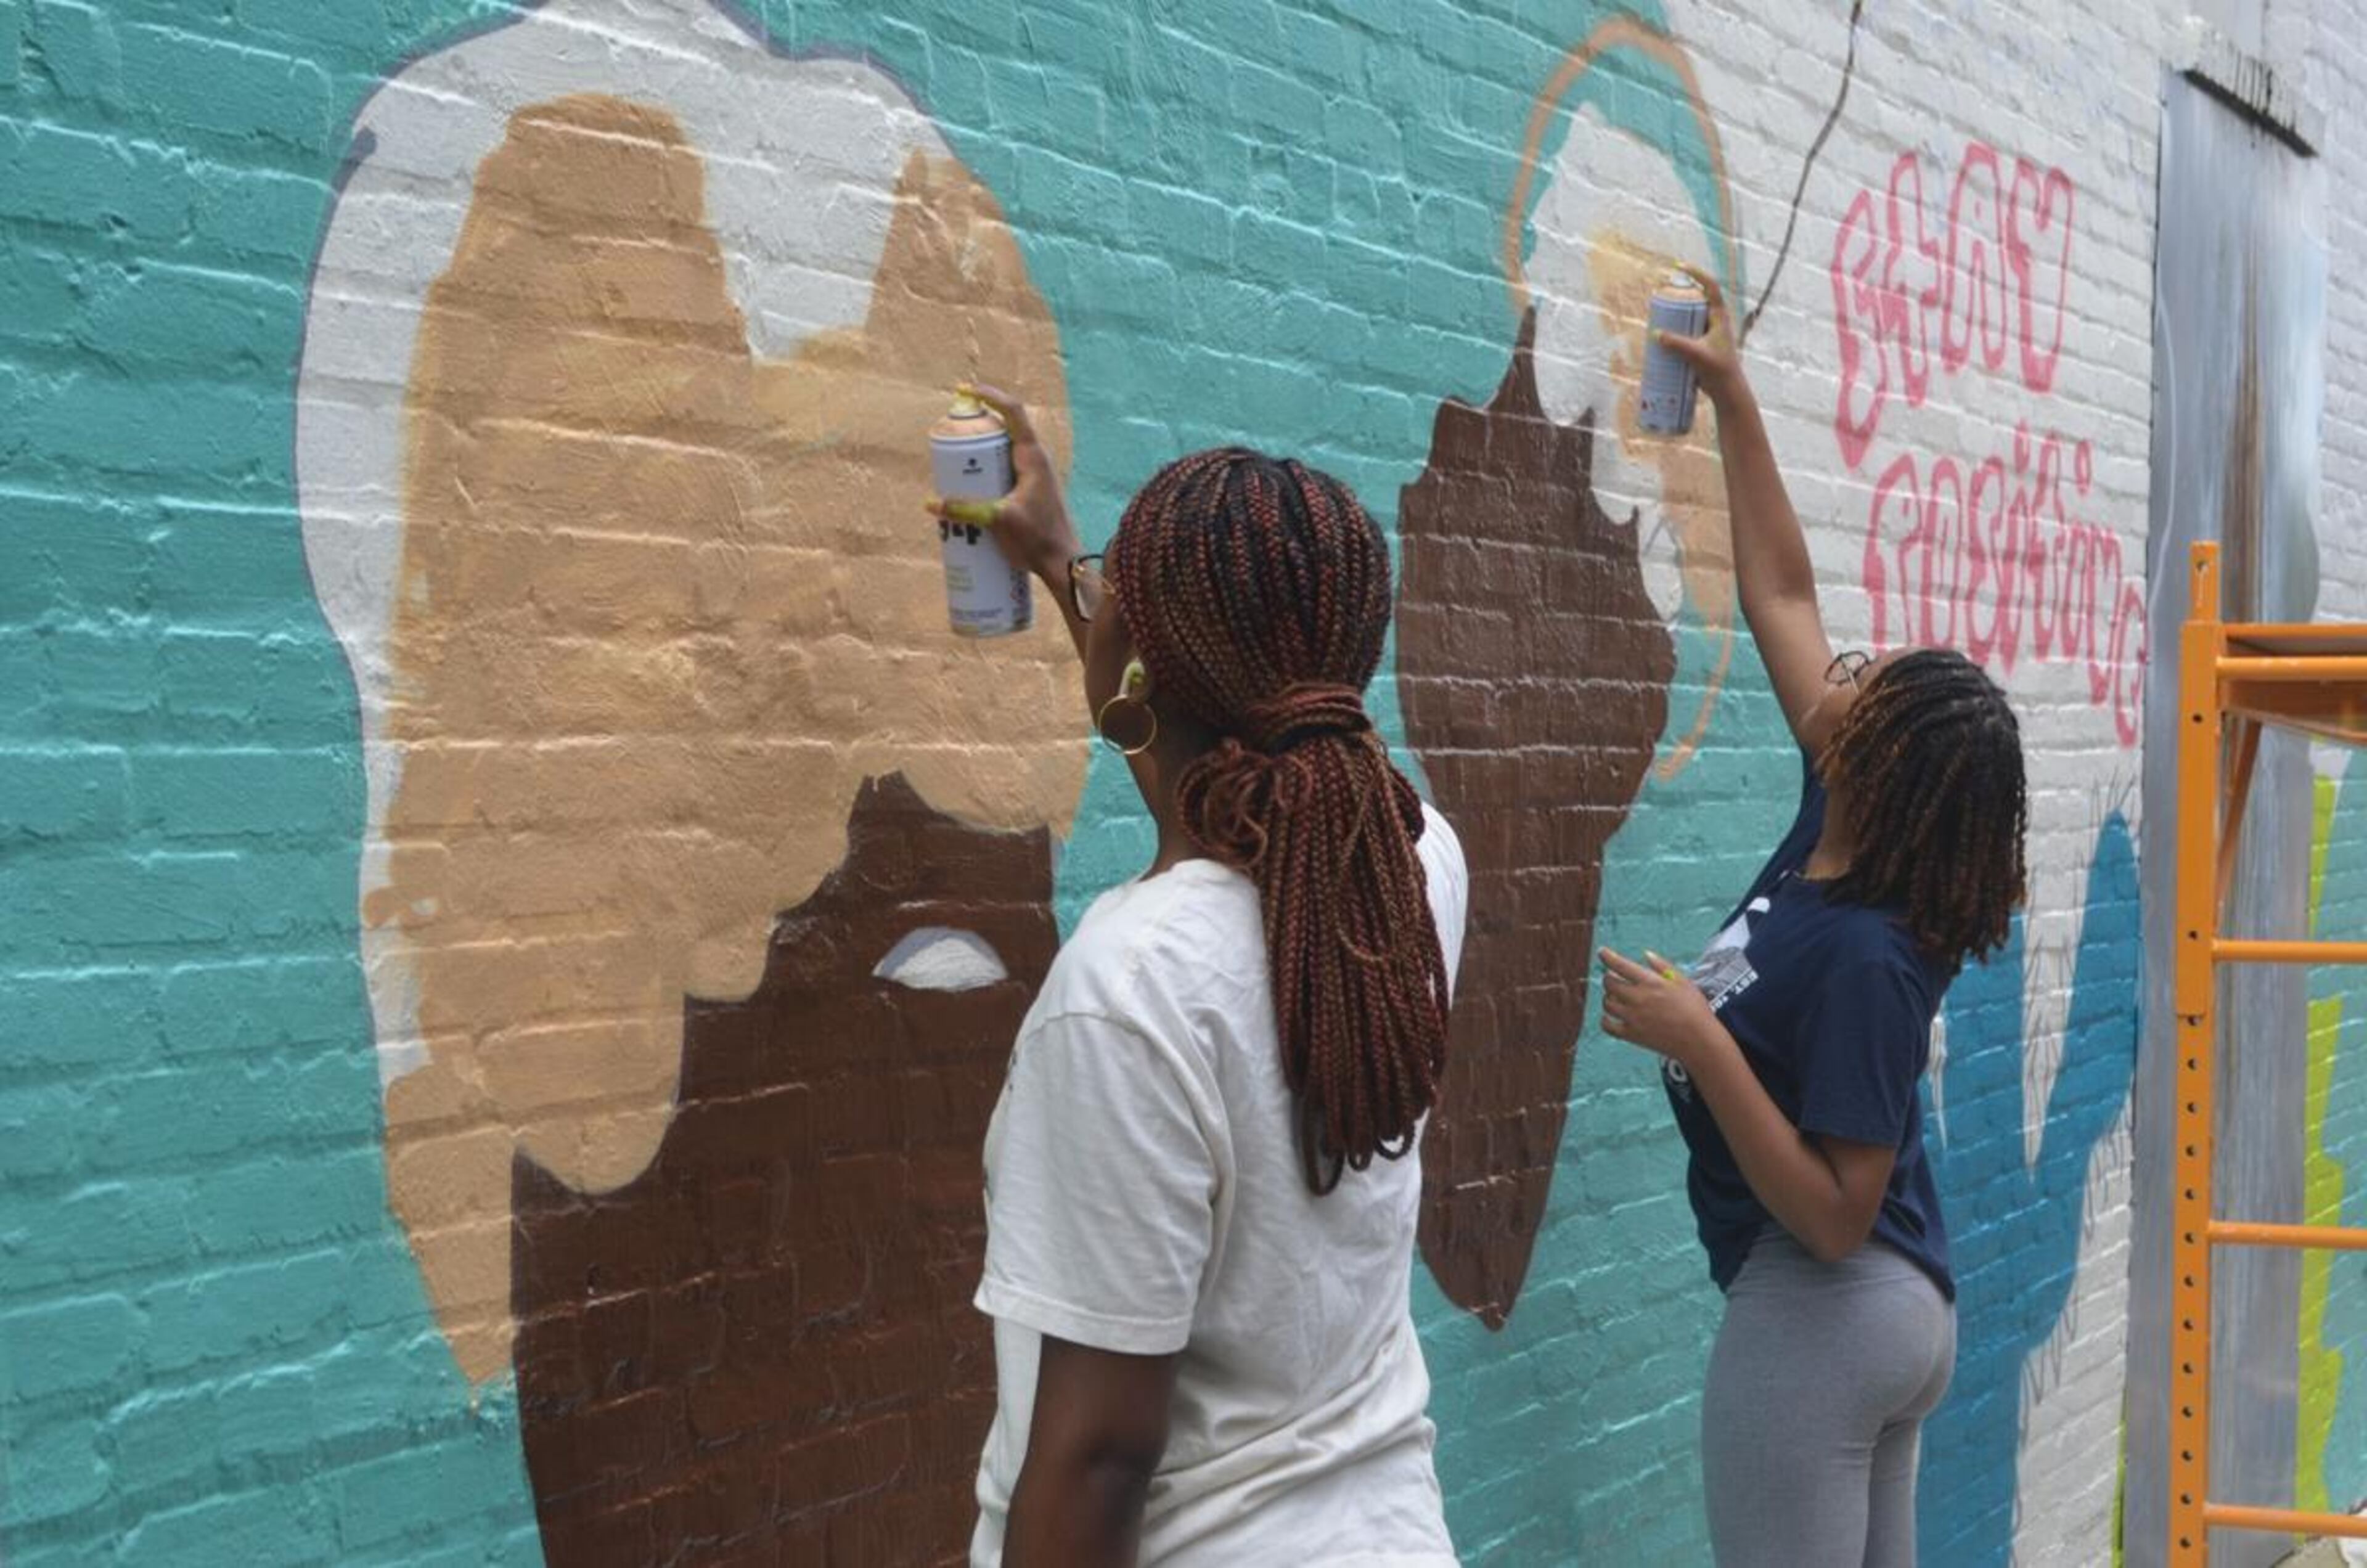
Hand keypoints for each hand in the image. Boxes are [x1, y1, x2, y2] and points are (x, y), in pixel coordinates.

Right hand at [925, 383, 1080, 581]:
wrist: (1063, 564)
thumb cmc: (1038, 539)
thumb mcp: (998, 520)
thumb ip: (964, 510)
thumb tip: (931, 504)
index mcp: (1032, 457)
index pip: (1013, 412)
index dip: (990, 396)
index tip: (965, 391)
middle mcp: (1034, 460)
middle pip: (1003, 429)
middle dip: (975, 428)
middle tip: (950, 434)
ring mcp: (1032, 476)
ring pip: (1001, 452)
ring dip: (979, 452)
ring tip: (953, 461)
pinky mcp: (1028, 491)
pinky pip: (1002, 472)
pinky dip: (985, 472)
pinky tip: (968, 488)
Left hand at [1598, 947, 1726, 1070]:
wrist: (1699, 1041)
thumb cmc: (1695, 1009)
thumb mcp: (1683, 981)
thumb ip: (1662, 966)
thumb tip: (1646, 955)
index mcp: (1650, 982)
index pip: (1620, 965)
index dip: (1607, 956)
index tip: (1602, 952)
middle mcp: (1637, 998)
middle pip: (1609, 983)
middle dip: (1609, 977)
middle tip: (1615, 978)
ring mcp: (1632, 1017)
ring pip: (1607, 1003)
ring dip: (1609, 997)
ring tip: (1617, 997)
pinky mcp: (1631, 1035)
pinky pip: (1607, 1025)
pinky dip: (1606, 1019)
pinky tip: (1612, 1016)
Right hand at [1653, 264, 1747, 410]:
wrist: (1727, 391)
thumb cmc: (1718, 371)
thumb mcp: (1695, 355)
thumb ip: (1676, 344)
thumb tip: (1655, 334)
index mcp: (1720, 317)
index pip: (1711, 287)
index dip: (1697, 274)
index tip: (1680, 267)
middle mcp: (1716, 321)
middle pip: (1696, 300)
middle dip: (1679, 296)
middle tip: (1662, 298)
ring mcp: (1709, 333)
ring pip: (1691, 317)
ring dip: (1676, 314)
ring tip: (1658, 317)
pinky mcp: (1703, 345)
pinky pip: (1687, 331)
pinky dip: (1675, 331)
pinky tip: (1662, 337)